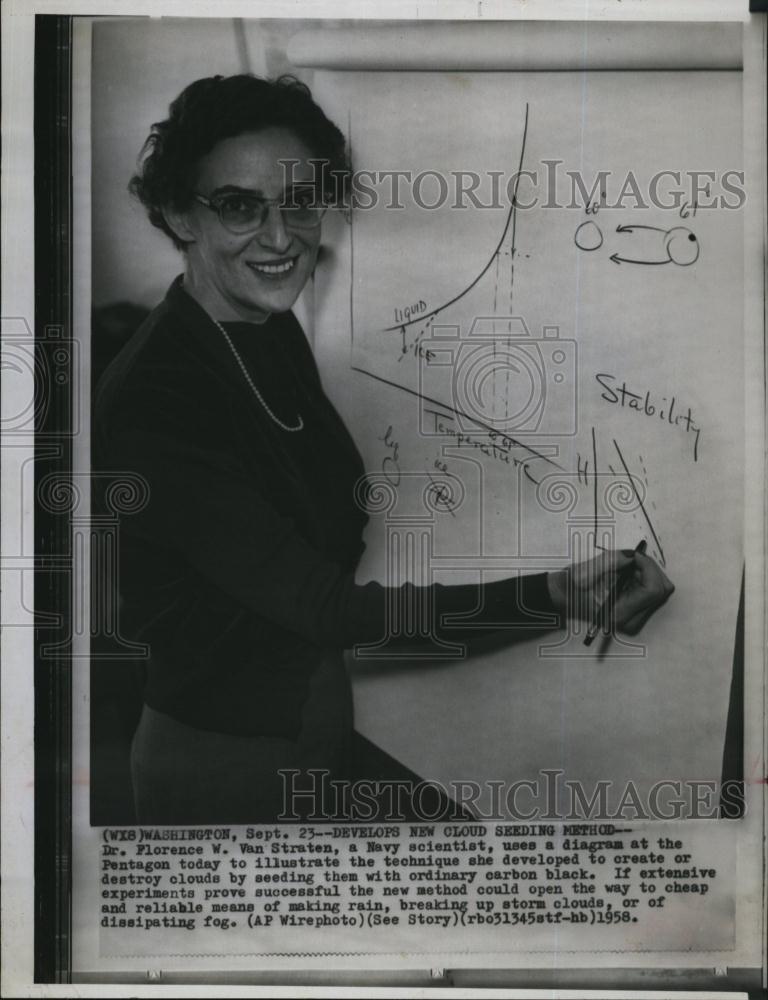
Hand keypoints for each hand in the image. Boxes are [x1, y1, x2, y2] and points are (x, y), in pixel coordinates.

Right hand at [547, 548, 674, 634]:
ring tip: (625, 570)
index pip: (653, 590)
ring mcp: (636, 617)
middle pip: (661, 590)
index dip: (648, 568)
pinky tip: (627, 576)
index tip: (636, 556)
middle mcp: (631, 619)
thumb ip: (615, 561)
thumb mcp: (589, 570)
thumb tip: (637, 555)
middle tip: (631, 561)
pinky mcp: (637, 612)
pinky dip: (644, 578)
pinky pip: (653, 591)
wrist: (565, 597)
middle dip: (649, 569)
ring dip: (647, 573)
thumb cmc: (572, 587)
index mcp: (620, 612)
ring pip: (660, 589)